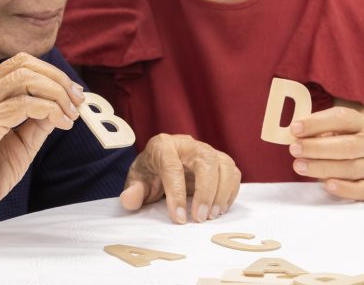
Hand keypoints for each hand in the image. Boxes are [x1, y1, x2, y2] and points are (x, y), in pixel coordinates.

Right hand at [0, 52, 83, 243]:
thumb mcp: (23, 140)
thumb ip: (40, 118)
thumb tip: (65, 100)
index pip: (19, 63)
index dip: (51, 72)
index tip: (74, 91)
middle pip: (24, 65)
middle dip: (58, 80)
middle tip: (77, 101)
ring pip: (25, 80)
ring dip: (57, 94)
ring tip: (70, 115)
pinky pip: (23, 105)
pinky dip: (49, 110)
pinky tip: (60, 123)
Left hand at [119, 133, 240, 223]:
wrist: (160, 164)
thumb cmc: (149, 174)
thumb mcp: (136, 182)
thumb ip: (132, 192)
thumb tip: (130, 199)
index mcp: (163, 146)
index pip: (172, 166)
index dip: (176, 194)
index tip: (179, 219)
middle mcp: (187, 144)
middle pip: (205, 159)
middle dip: (205, 191)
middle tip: (200, 218)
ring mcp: (206, 150)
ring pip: (224, 164)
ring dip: (222, 192)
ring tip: (211, 216)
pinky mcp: (219, 160)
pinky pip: (233, 173)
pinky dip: (231, 192)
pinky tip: (219, 209)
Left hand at [289, 106, 363, 200]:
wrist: (358, 155)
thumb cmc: (337, 139)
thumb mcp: (327, 127)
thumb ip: (314, 128)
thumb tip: (295, 131)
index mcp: (359, 122)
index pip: (342, 119)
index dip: (317, 123)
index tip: (295, 129)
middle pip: (348, 146)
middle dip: (317, 148)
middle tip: (294, 149)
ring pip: (352, 168)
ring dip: (323, 168)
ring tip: (299, 166)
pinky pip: (363, 190)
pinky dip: (345, 189)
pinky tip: (327, 185)